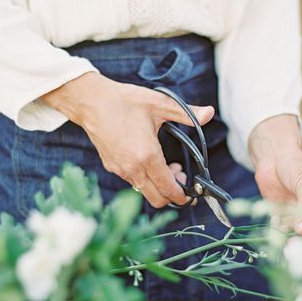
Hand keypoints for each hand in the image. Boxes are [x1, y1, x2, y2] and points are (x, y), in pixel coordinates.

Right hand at [41, 72, 213, 207]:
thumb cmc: (124, 101)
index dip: (183, 196)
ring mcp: (120, 170)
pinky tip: (148, 161)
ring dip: (158, 185)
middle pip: (157, 199)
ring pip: (144, 191)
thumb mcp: (160, 104)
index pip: (168, 188)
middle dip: (172, 195)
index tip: (191, 194)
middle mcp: (133, 168)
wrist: (91, 102)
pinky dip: (145, 179)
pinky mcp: (111, 167)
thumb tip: (210, 113)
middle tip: (180, 176)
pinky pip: (132, 182)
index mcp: (147, 155)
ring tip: (166, 166)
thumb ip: (187, 114)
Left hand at [248, 115, 301, 236]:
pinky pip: (279, 231)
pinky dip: (276, 231)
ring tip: (285, 235)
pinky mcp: (281, 218)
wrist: (274, 157)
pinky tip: (275, 224)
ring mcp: (298, 219)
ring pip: (296, 236)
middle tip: (298, 246)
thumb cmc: (297, 166)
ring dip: (289, 238)